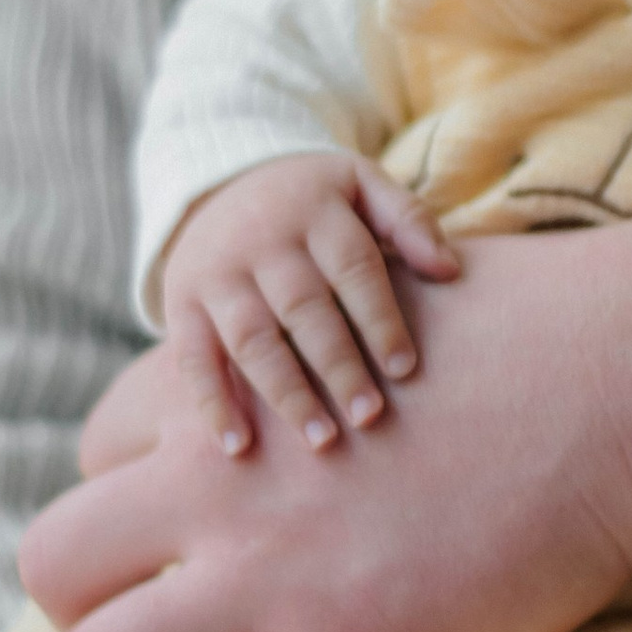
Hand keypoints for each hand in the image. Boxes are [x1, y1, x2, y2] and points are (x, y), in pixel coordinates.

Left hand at [22, 208, 631, 631]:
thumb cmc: (530, 337)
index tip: (189, 555)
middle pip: (55, 567)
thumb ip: (309, 353)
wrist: (622, 381)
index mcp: (223, 385)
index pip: (95, 458)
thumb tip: (311, 376)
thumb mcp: (374, 303)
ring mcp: (266, 573)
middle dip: (80, 625)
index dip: (133, 518)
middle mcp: (214, 479)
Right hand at [160, 152, 454, 454]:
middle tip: (370, 416)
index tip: (405, 369)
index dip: (379, 318)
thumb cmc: (313, 202)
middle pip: (302, 308)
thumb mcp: (359, 185)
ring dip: (285, 393)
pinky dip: (212, 405)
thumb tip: (450, 269)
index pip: (353, 267)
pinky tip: (239, 447)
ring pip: (250, 339)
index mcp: (314, 210)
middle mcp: (260, 241)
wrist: (218, 184)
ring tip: (321, 441)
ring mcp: (216, 274)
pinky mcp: (181, 305)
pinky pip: (192, 359)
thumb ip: (407, 218)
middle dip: (338, 366)